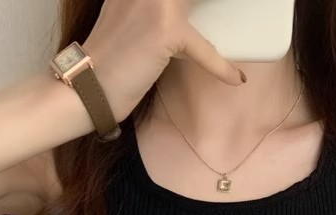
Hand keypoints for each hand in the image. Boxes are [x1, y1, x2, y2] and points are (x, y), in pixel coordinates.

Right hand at [80, 0, 245, 122]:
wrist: (88, 85)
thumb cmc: (111, 59)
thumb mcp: (130, 16)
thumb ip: (157, 7)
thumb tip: (189, 12)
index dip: (195, 0)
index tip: (207, 8)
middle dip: (214, 4)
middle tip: (235, 11)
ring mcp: (155, 2)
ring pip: (203, 2)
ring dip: (226, 12)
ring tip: (247, 16)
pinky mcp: (165, 30)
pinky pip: (203, 48)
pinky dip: (221, 67)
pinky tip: (235, 77)